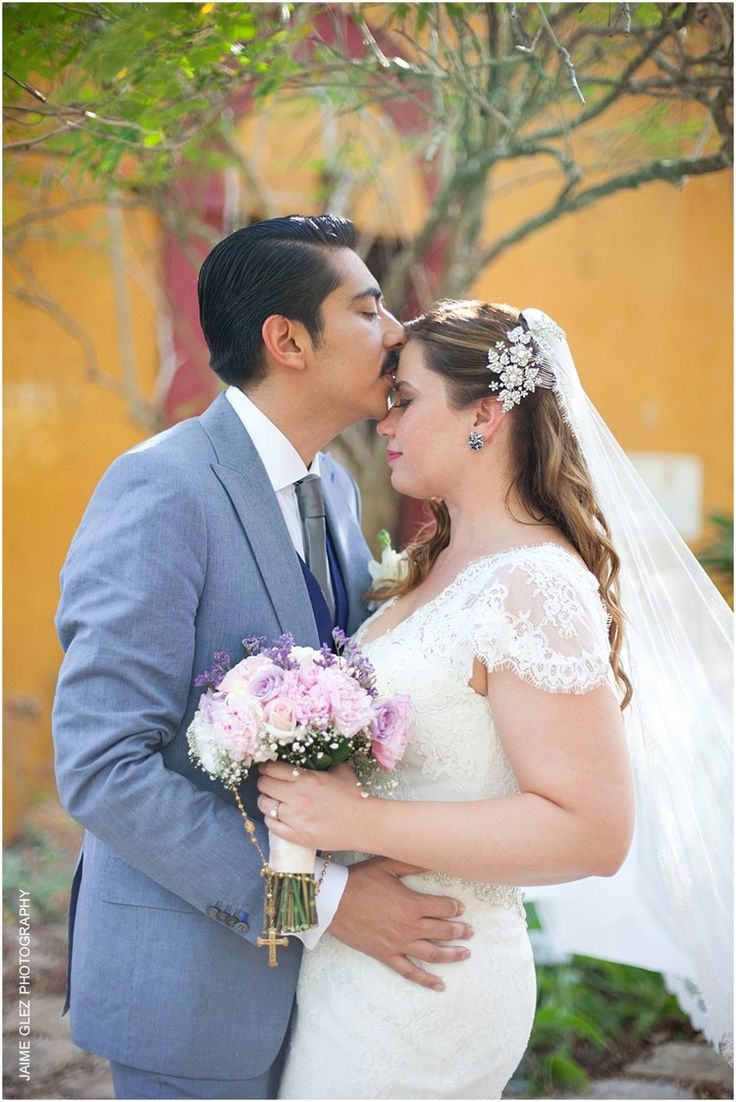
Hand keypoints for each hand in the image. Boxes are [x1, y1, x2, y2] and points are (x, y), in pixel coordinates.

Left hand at [257, 761, 367, 850]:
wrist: (364, 824)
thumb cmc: (354, 796)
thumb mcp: (340, 771)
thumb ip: (323, 762)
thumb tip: (314, 756)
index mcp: (306, 779)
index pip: (271, 769)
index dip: (267, 767)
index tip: (268, 768)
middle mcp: (297, 797)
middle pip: (264, 786)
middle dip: (264, 782)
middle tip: (269, 782)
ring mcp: (295, 818)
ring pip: (264, 805)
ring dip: (266, 800)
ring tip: (272, 799)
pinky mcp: (296, 836)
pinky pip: (271, 825)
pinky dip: (271, 819)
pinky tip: (277, 815)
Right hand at [329, 857, 473, 990]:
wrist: (333, 902)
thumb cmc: (360, 880)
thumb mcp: (387, 864)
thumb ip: (412, 862)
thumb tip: (432, 855)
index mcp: (412, 904)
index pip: (444, 908)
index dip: (455, 907)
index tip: (461, 907)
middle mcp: (409, 926)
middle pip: (443, 931)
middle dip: (460, 931)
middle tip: (470, 931)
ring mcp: (399, 943)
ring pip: (433, 953)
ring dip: (452, 954)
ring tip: (466, 953)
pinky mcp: (386, 955)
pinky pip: (410, 971)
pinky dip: (426, 980)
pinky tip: (440, 986)